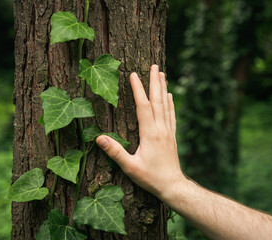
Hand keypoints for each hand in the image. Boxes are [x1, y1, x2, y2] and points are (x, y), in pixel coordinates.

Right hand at [96, 65, 185, 198]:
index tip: (133, 74)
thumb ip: (115, 152)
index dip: (138, 89)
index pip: (143, 106)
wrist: (173, 186)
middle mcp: (160, 129)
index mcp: (150, 133)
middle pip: (157, 100)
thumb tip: (99, 138)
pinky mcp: (172, 136)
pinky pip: (171, 115)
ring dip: (164, 88)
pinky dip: (171, 103)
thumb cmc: (150, 177)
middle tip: (155, 65)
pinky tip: (170, 96)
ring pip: (166, 105)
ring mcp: (168, 131)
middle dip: (155, 82)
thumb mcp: (130, 167)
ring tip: (163, 74)